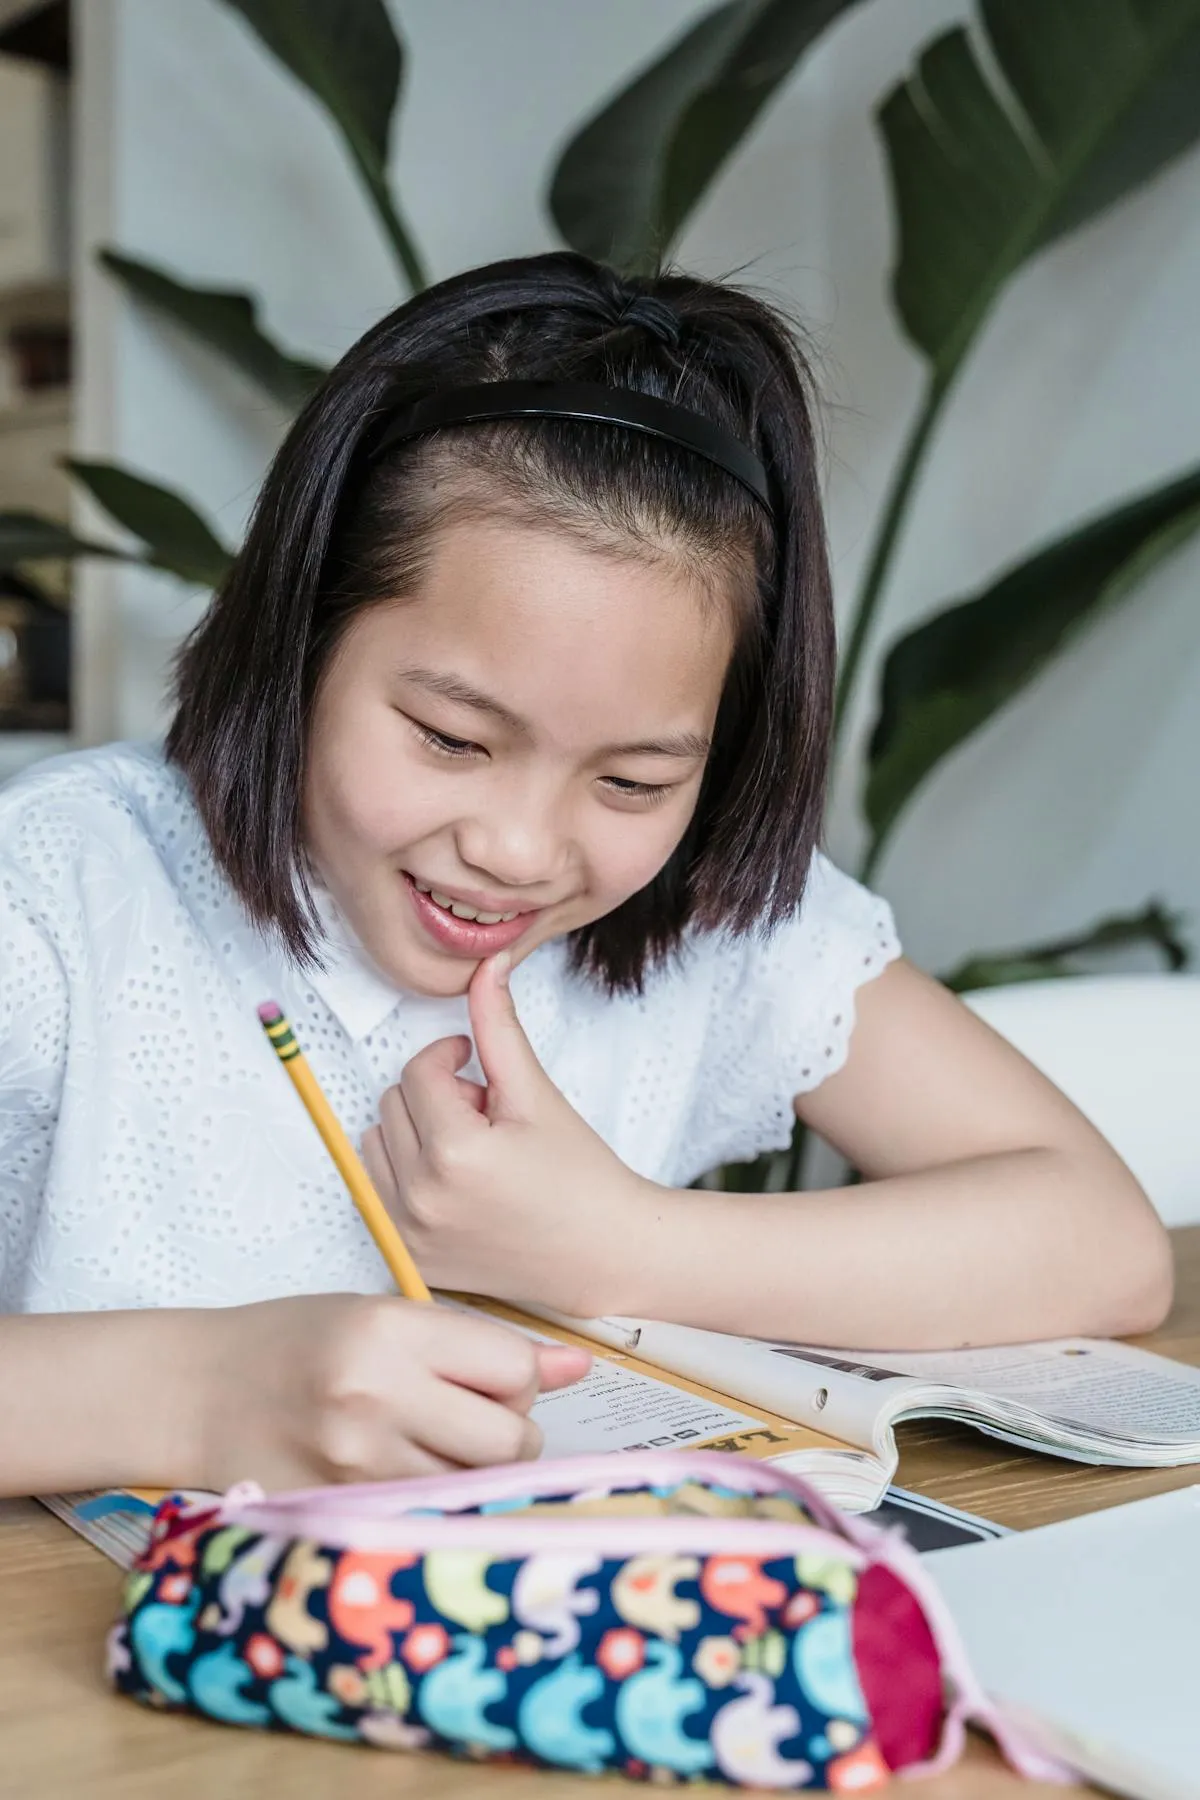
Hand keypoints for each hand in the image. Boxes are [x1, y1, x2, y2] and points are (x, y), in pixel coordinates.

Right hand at [193, 1292, 589, 1490]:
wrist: (195, 1391)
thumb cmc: (294, 1342)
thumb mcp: (382, 1315)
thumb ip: (478, 1344)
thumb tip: (577, 1368)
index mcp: (390, 1331)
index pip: (515, 1370)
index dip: (516, 1379)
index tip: (488, 1380)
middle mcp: (376, 1397)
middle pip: (511, 1439)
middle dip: (509, 1433)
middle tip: (468, 1419)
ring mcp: (356, 1463)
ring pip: (476, 1488)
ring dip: (474, 1474)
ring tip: (430, 1447)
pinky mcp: (338, 1510)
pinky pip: (429, 1516)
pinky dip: (435, 1503)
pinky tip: (403, 1477)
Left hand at [362, 954, 652, 1314]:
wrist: (603, 1255)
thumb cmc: (579, 1175)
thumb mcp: (536, 1094)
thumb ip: (498, 1027)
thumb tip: (486, 965)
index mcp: (453, 1152)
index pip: (418, 1071)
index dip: (452, 1060)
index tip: (482, 1074)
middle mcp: (419, 1198)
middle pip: (392, 1104)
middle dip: (437, 1100)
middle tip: (488, 1121)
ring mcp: (408, 1234)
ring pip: (375, 1144)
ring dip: (415, 1135)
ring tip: (472, 1154)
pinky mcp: (406, 1259)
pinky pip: (375, 1190)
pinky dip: (404, 1176)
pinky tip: (456, 1186)